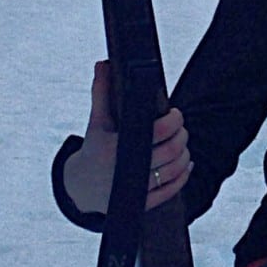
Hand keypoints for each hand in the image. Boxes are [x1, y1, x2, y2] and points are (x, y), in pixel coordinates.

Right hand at [61, 60, 191, 215]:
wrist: (80, 188)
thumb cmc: (94, 148)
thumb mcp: (96, 122)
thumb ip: (101, 92)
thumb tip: (103, 63)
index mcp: (115, 148)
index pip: (156, 132)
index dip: (173, 121)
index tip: (175, 113)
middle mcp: (126, 170)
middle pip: (170, 151)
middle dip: (181, 136)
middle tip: (181, 128)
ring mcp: (134, 189)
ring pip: (174, 170)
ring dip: (184, 155)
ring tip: (183, 144)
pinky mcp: (141, 203)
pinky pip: (170, 191)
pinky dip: (183, 176)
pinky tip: (186, 165)